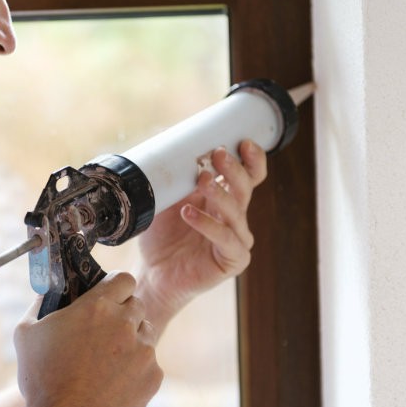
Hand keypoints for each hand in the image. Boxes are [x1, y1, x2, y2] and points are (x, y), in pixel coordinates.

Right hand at [12, 272, 162, 406]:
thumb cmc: (42, 379)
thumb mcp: (26, 333)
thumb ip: (39, 302)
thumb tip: (48, 289)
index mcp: (97, 307)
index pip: (123, 278)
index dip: (115, 286)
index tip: (109, 296)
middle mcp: (124, 324)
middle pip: (136, 304)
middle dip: (122, 313)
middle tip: (104, 331)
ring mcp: (143, 351)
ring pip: (146, 332)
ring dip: (131, 339)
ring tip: (107, 360)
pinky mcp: (153, 376)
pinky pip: (150, 362)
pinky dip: (136, 368)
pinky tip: (114, 381)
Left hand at [135, 140, 267, 332]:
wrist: (153, 272)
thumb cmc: (161, 236)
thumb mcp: (165, 199)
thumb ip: (172, 174)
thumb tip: (163, 134)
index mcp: (225, 199)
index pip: (249, 176)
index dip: (252, 159)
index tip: (244, 141)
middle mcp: (235, 217)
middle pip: (245, 188)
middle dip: (234, 169)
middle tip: (219, 154)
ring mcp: (236, 239)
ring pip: (237, 211)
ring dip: (220, 193)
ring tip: (203, 180)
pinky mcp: (233, 260)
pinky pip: (225, 238)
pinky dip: (208, 224)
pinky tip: (189, 213)